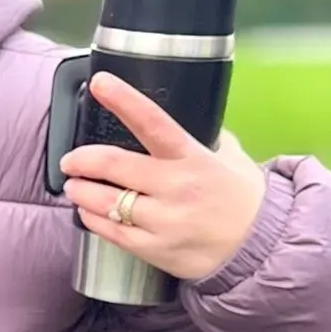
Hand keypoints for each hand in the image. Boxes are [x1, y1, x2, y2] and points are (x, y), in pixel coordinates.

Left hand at [60, 71, 266, 282]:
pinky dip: (92, 219)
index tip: (100, 82)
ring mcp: (163, 220)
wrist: (259, 247)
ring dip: (80, 191)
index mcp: (192, 157)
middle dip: (81, 159)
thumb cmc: (242, 198)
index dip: (124, 100)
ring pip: (104, 201)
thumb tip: (186, 113)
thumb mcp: (229, 156)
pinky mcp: (154, 248)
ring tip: (74, 186)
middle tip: (70, 160)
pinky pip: (111, 231)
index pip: (152, 122)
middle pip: (113, 164)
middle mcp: (175, 187)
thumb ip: (204, 135)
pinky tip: (89, 211)